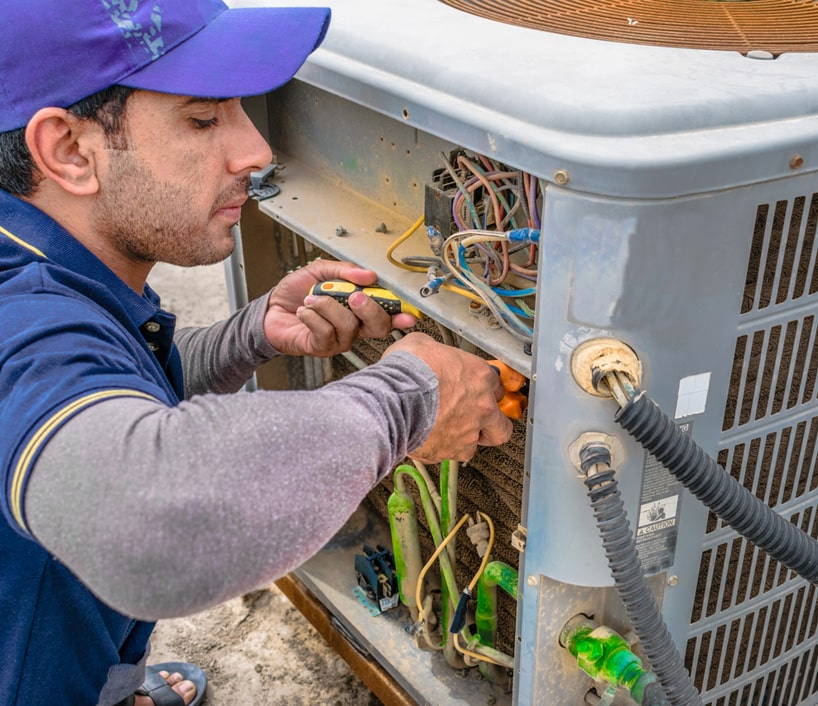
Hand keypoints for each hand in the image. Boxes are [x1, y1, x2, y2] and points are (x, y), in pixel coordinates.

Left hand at [263, 259, 417, 356]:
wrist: (270, 309)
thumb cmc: (297, 292)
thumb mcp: (321, 271)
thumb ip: (345, 271)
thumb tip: (369, 275)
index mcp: (359, 308)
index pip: (387, 314)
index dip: (401, 315)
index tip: (408, 314)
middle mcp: (354, 326)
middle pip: (378, 327)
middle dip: (369, 309)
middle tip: (354, 296)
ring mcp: (339, 339)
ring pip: (349, 326)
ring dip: (329, 307)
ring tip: (312, 299)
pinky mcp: (322, 347)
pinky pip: (325, 333)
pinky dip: (312, 316)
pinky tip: (303, 311)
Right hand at [384, 333, 512, 462]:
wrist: (393, 398)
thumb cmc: (408, 371)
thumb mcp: (422, 344)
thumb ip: (435, 353)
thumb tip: (426, 351)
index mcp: (480, 376)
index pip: (496, 386)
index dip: (485, 390)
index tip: (477, 391)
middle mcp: (481, 407)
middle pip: (502, 426)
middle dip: (492, 426)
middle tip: (478, 422)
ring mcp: (467, 432)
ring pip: (475, 444)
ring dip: (463, 439)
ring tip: (445, 432)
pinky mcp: (449, 451)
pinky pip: (449, 454)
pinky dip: (440, 449)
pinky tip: (428, 439)